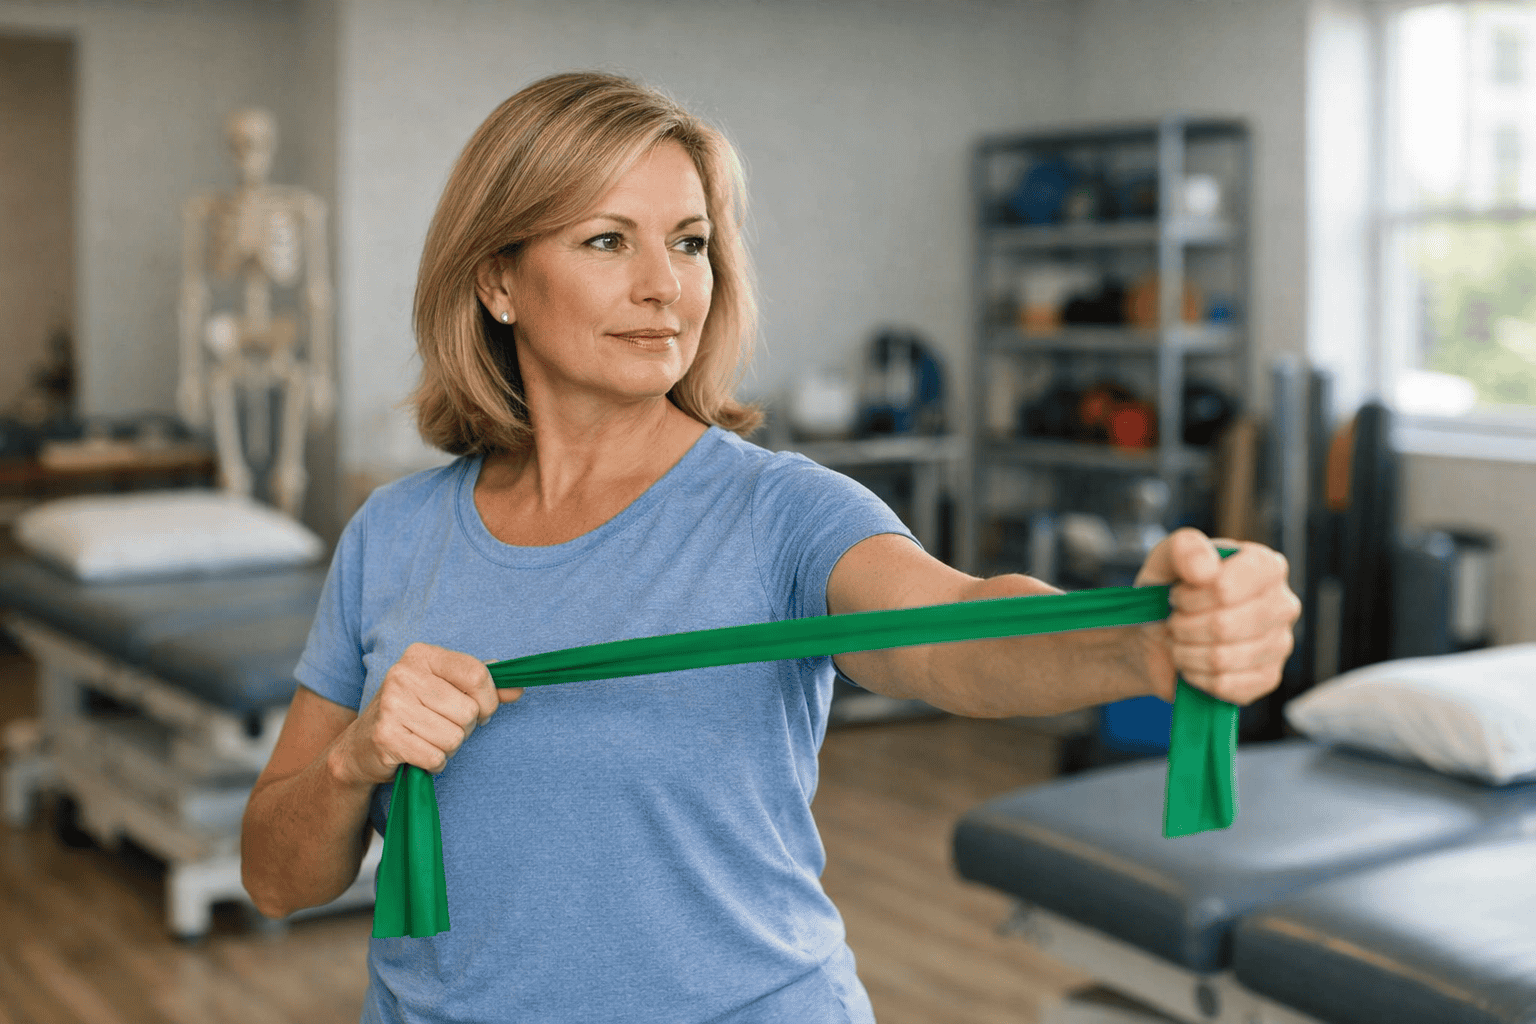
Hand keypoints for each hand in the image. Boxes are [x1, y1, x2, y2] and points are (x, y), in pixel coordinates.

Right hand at [335, 643, 522, 784]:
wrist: (361, 746)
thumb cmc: (414, 713)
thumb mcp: (447, 689)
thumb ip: (483, 686)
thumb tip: (518, 687)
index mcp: (422, 655)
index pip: (478, 674)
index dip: (489, 700)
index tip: (481, 711)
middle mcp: (403, 674)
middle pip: (469, 711)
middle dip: (464, 728)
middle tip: (441, 727)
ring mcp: (391, 705)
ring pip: (454, 737)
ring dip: (448, 747)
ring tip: (427, 740)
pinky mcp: (385, 736)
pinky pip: (436, 757)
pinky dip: (434, 763)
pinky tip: (417, 754)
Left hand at [1133, 528, 1301, 705]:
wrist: (1159, 637)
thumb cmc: (1168, 593)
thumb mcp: (1165, 560)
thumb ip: (1184, 548)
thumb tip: (1206, 570)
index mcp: (1264, 565)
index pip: (1226, 587)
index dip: (1191, 596)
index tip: (1177, 595)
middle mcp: (1282, 603)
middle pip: (1223, 626)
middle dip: (1184, 626)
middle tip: (1175, 621)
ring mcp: (1280, 644)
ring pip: (1222, 658)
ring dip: (1186, 652)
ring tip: (1181, 641)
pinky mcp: (1268, 678)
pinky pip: (1227, 686)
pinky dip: (1197, 677)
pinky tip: (1193, 664)